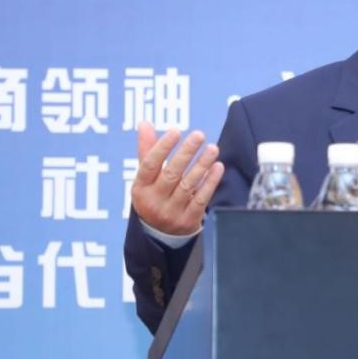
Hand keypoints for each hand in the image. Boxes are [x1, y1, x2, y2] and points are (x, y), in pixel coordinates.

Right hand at [131, 121, 224, 235]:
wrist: (160, 235)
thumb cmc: (154, 196)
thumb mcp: (146, 178)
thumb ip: (147, 150)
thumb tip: (145, 123)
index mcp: (140, 188)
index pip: (150, 165)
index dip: (162, 147)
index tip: (176, 131)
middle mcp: (154, 201)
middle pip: (171, 173)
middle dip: (186, 153)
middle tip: (199, 135)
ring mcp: (171, 212)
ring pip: (188, 185)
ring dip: (202, 165)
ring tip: (212, 148)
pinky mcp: (188, 220)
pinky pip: (201, 198)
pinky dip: (210, 182)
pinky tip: (217, 167)